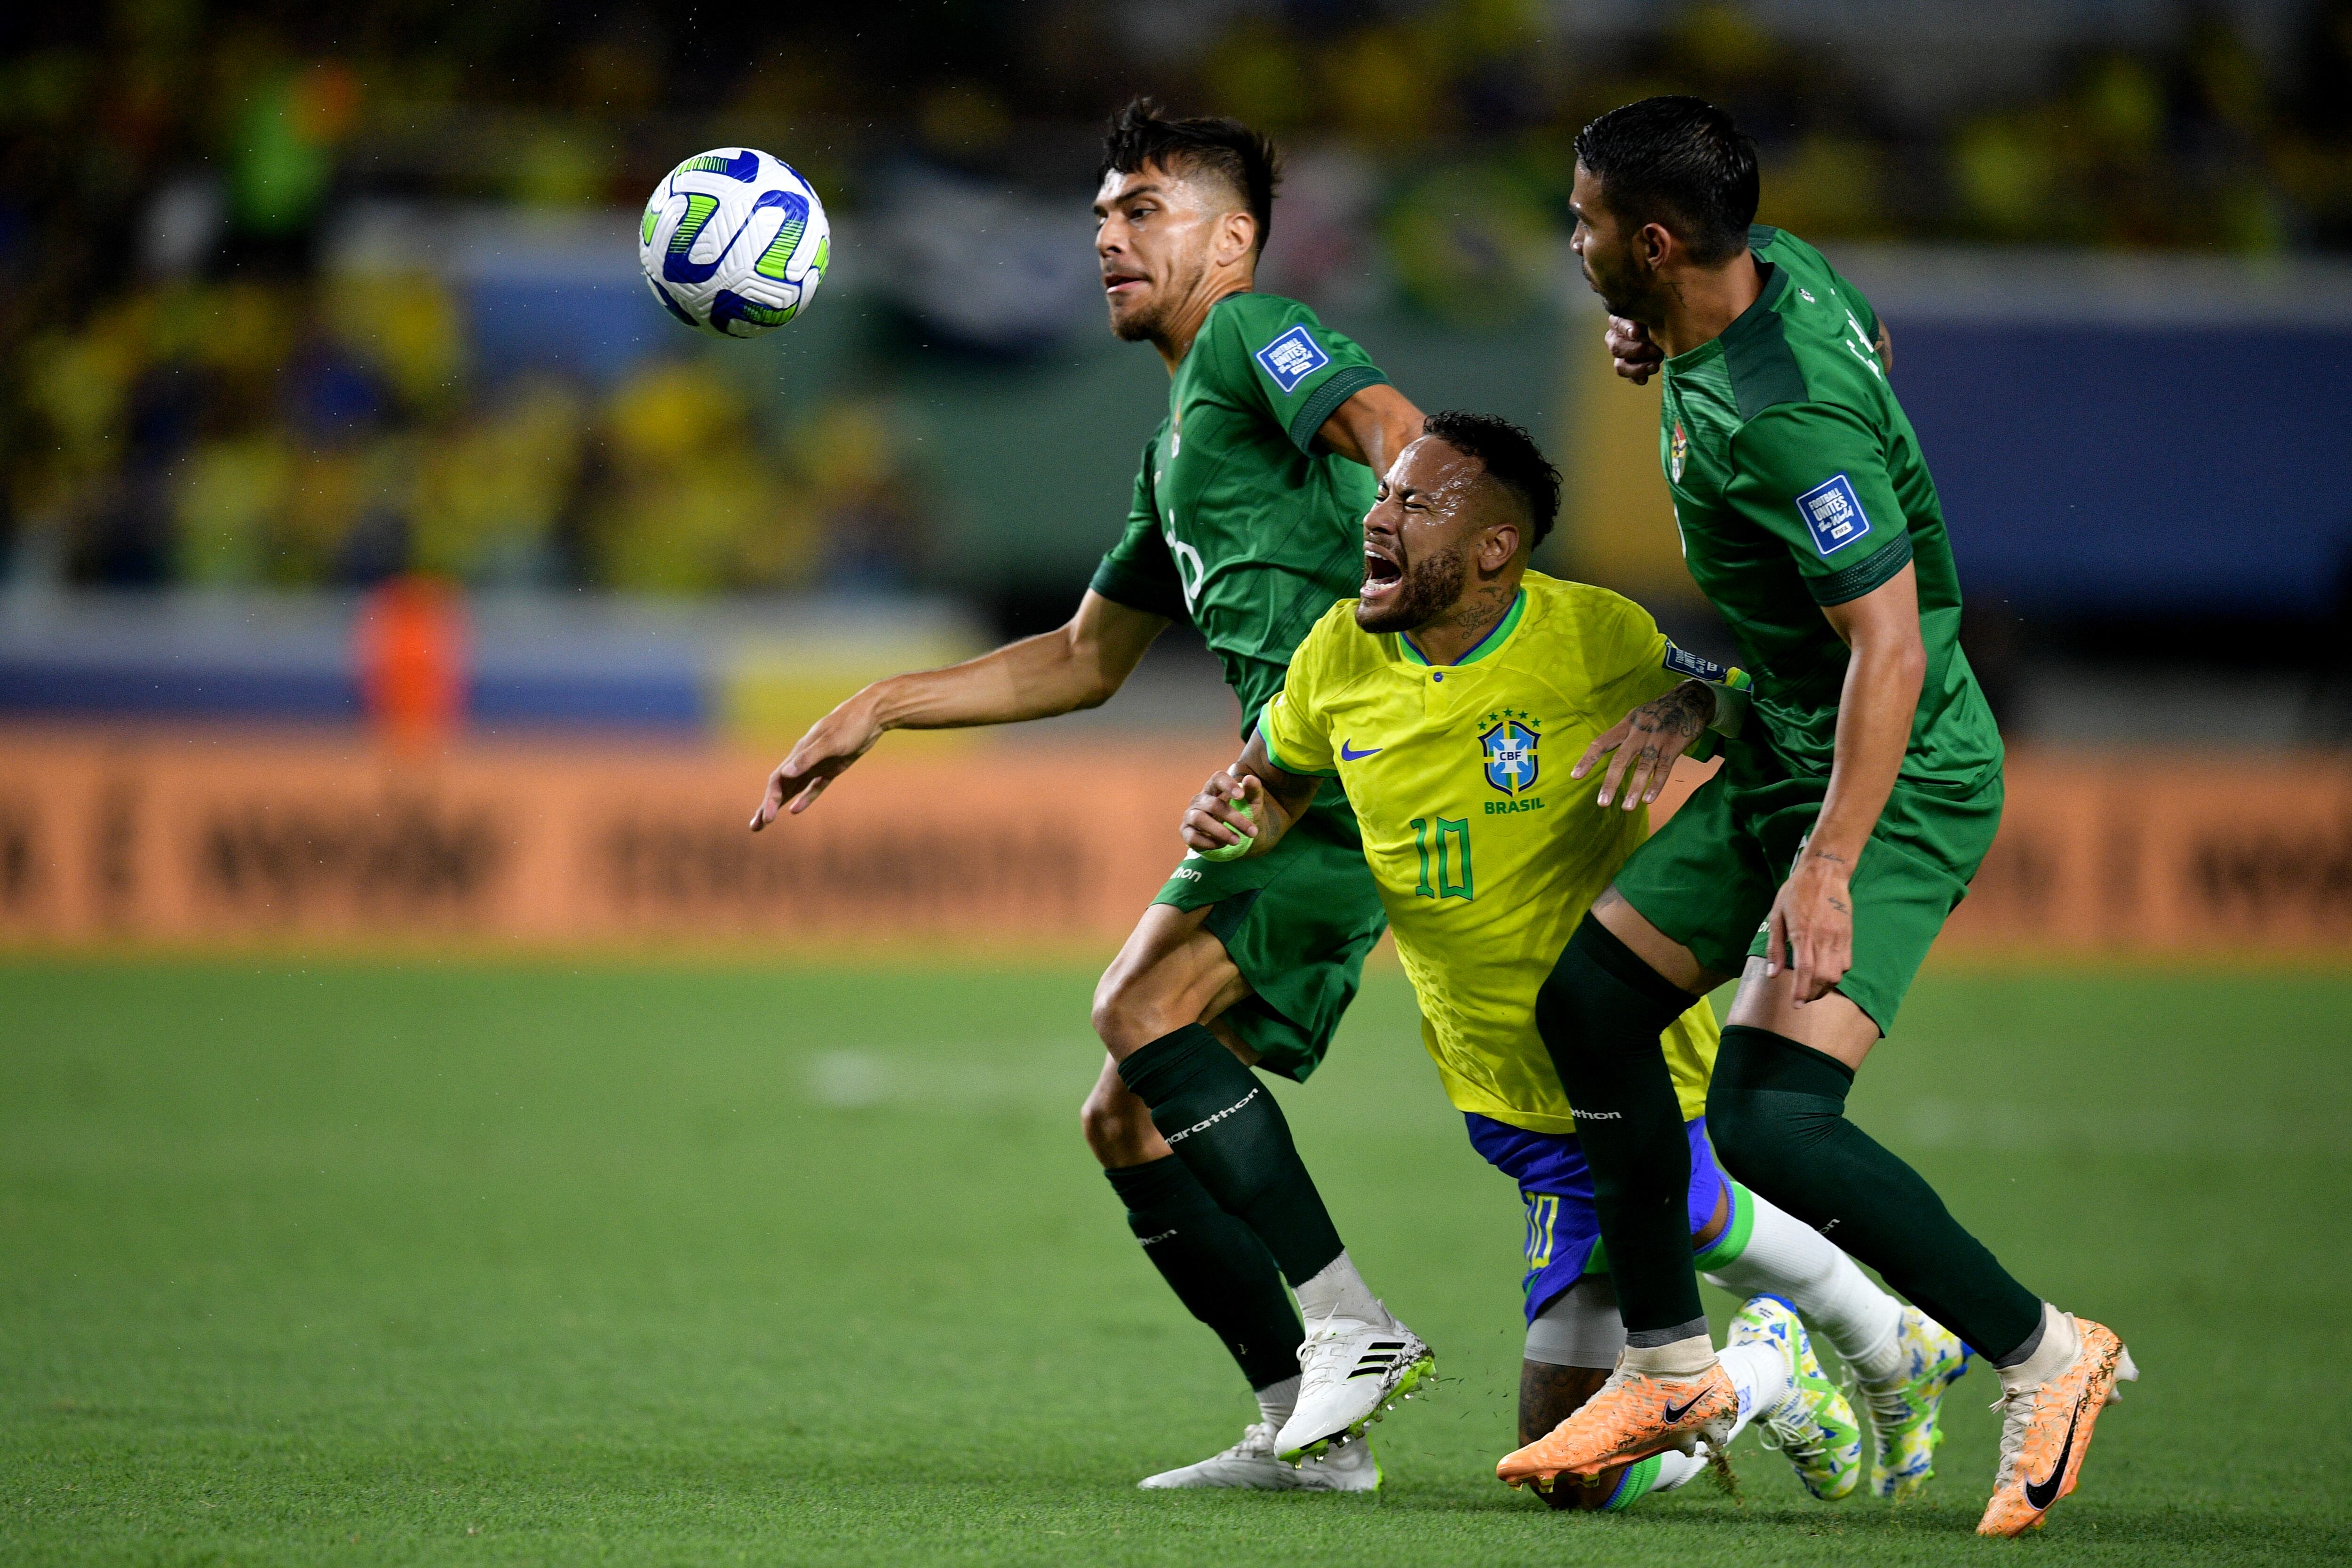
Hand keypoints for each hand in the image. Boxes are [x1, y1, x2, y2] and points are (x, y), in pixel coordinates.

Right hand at [749, 692, 884, 828]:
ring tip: (767, 822)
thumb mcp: (831, 741)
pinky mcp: (832, 768)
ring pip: (793, 789)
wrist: (872, 714)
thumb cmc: (851, 725)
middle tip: (755, 827)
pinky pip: (814, 787)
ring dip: (780, 804)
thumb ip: (808, 757)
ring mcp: (817, 764)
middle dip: (767, 807)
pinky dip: (805, 799)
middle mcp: (804, 760)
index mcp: (799, 753)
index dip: (770, 800)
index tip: (767, 818)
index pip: (778, 781)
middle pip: (781, 787)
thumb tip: (785, 773)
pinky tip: (795, 810)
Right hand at [1180, 770, 1267, 854]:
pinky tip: (1221, 845)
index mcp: (1215, 788)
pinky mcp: (1186, 831)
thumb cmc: (1241, 814)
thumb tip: (1249, 779)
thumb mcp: (1252, 803)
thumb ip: (1253, 791)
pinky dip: (1208, 843)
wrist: (1231, 835)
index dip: (1227, 785)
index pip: (1217, 779)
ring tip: (1237, 841)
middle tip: (1253, 832)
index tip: (1241, 796)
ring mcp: (1190, 815)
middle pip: (1214, 805)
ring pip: (1199, 819)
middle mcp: (1200, 799)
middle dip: (1235, 819)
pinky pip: (1192, 837)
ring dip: (1220, 832)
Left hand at [1571, 681, 1714, 810]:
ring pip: (1643, 767)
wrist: (1690, 699)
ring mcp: (1657, 740)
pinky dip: (1656, 785)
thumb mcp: (1637, 716)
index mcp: (1626, 725)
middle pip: (1621, 759)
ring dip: (1635, 789)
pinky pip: (1664, 769)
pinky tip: (1648, 800)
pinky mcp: (1673, 746)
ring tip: (1627, 808)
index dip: (1588, 759)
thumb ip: (1624, 733)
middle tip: (1602, 803)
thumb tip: (1605, 750)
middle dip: (1611, 782)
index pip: (1601, 743)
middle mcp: (1639, 732)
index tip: (1575, 776)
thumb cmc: (1659, 711)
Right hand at [1606, 317, 1663, 384]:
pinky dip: (1638, 378)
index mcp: (1619, 321)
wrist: (1667, 331)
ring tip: (1654, 366)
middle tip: (1655, 350)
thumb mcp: (1654, 315)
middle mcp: (1615, 339)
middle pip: (1617, 348)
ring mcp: (1620, 356)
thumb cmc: (1659, 319)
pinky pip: (1629, 377)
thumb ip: (1648, 316)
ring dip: (1637, 368)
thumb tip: (1639, 330)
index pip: (1618, 324)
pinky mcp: (1629, 369)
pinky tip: (1645, 378)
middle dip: (1637, 351)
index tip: (1637, 333)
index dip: (1627, 329)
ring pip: (1620, 367)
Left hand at [1764, 848, 1853, 1003]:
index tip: (1796, 1004)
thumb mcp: (1776, 916)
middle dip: (1813, 994)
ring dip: (1826, 986)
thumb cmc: (1795, 892)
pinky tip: (1826, 973)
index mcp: (1802, 933)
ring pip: (1837, 973)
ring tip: (1813, 988)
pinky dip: (1837, 973)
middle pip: (1823, 977)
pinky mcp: (1849, 934)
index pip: (1804, 970)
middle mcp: (1823, 938)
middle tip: (1803, 999)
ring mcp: (1839, 937)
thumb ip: (1775, 947)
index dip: (1801, 991)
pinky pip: (1847, 962)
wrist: (1825, 871)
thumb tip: (1773, 974)